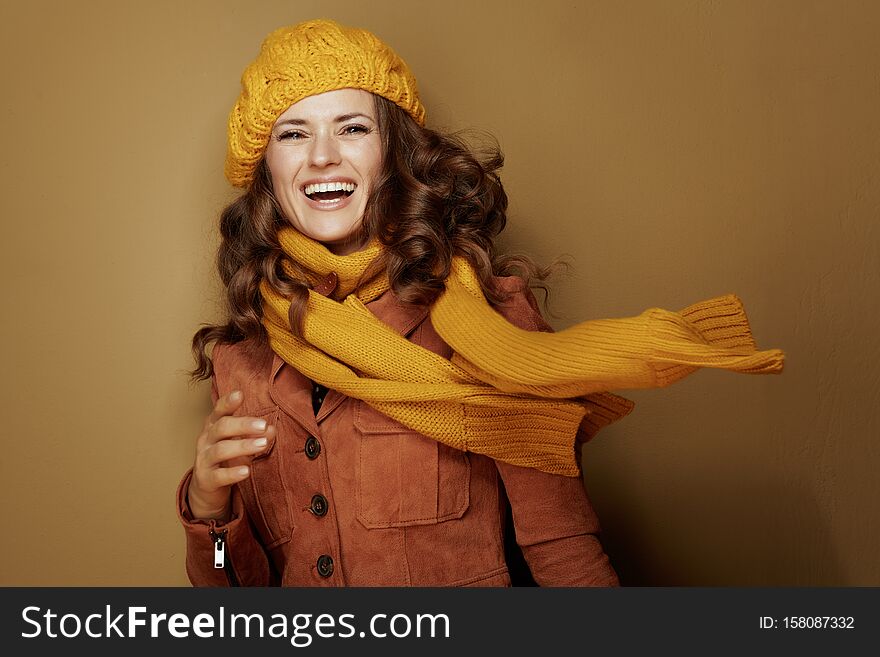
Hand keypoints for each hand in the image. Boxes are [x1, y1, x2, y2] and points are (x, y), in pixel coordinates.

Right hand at [186, 390, 273, 520]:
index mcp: (214, 427)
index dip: (228, 402)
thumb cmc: (225, 458)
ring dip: (243, 446)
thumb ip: (255, 435)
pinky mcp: (206, 479)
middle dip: (243, 424)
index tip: (240, 394)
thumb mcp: (240, 443)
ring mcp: (204, 460)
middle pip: (222, 427)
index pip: (219, 411)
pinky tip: (246, 471)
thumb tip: (271, 429)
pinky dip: (232, 473)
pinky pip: (218, 475)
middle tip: (263, 424)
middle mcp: (206, 440)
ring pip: (221, 450)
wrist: (206, 486)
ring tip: (262, 444)